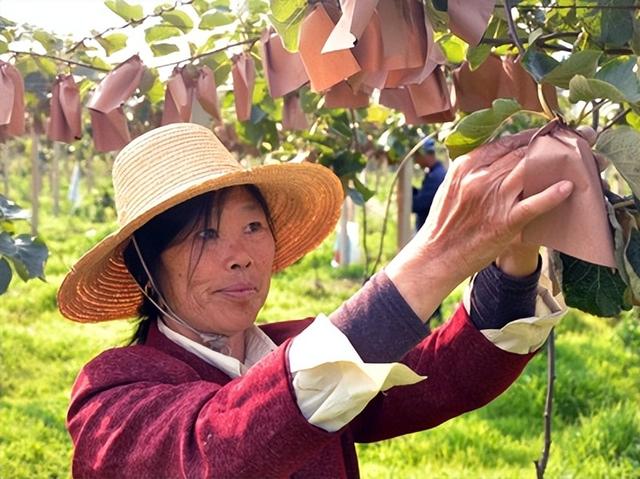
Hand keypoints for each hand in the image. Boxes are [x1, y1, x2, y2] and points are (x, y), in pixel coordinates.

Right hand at [386, 130, 572, 319]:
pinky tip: (567, 187)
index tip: (549, 132)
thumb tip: (499, 156)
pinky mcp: (504, 222)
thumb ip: (474, 169)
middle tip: (574, 137)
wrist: (436, 255)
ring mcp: (493, 199)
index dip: (531, 136)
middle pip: (522, 153)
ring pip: (529, 171)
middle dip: (550, 143)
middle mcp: (480, 178)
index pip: (505, 142)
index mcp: (466, 166)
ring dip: (557, 162)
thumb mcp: (452, 186)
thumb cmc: (445, 222)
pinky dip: (551, 195)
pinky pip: (532, 204)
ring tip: (578, 157)